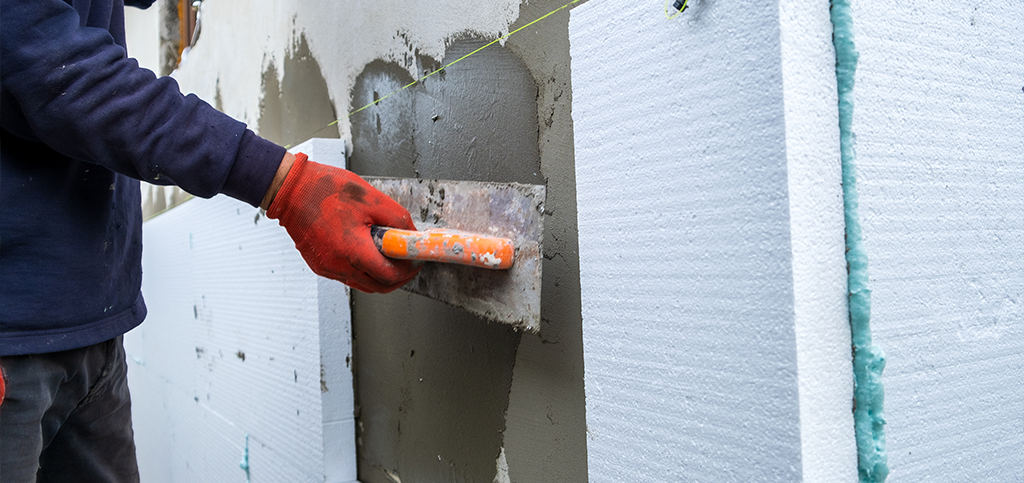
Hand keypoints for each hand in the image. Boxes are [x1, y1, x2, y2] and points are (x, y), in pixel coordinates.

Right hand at [266, 153, 420, 292]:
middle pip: (379, 287)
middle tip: (407, 262)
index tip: (415, 261)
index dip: (408, 270)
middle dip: (398, 278)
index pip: (390, 276)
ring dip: (379, 275)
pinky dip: (362, 270)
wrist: (290, 189)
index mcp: (353, 251)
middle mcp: (338, 266)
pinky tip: (367, 251)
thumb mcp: (371, 198)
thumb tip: (411, 235)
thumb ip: (397, 220)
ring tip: (388, 255)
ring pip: (363, 284)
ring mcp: (327, 268)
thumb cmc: (326, 189)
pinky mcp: (319, 265)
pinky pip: (348, 276)